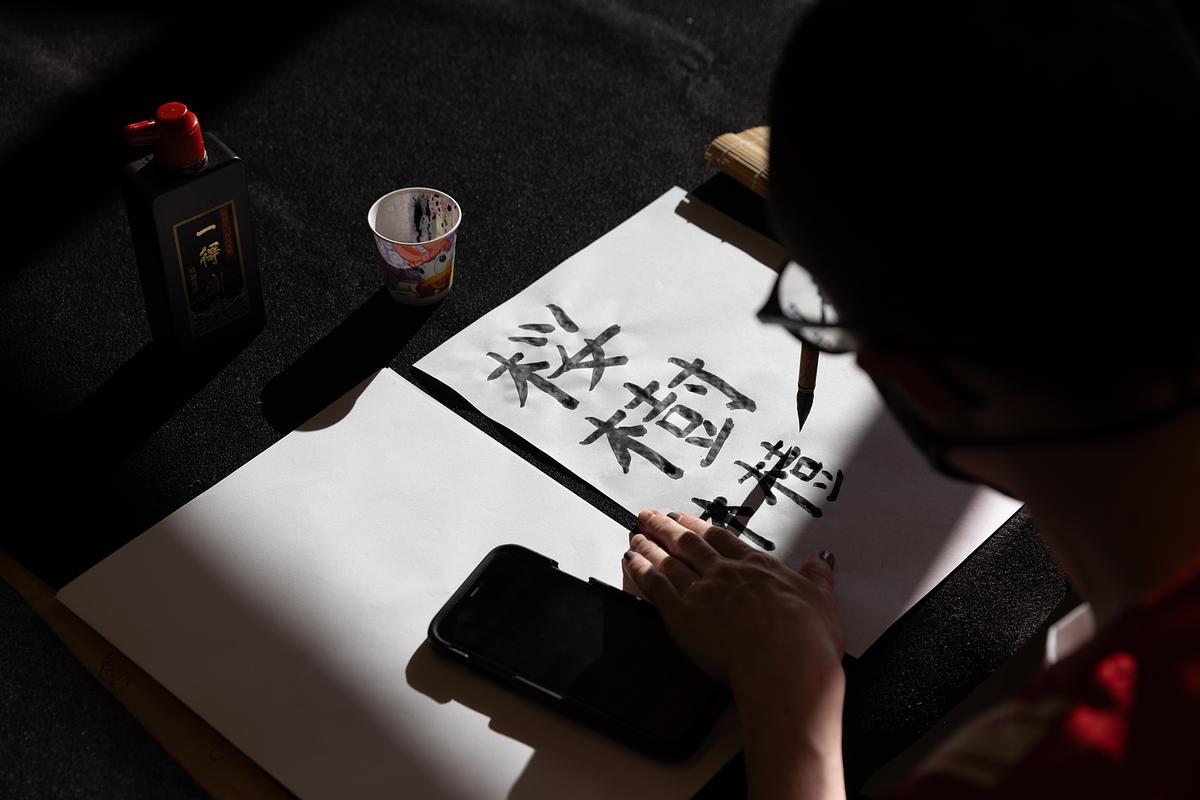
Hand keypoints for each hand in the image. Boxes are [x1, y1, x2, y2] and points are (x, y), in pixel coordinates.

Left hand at [622, 508, 843, 692]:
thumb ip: (817, 578)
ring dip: (649, 545)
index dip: (701, 527)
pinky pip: (654, 586)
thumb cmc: (804, 638)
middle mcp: (725, 573)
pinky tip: (631, 562)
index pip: (722, 540)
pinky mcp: (681, 614)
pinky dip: (640, 571)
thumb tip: (822, 560)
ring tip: (636, 535)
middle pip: (689, 543)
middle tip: (651, 516)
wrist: (783, 660)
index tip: (687, 519)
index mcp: (756, 568)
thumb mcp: (822, 600)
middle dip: (666, 527)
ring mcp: (701, 590)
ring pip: (668, 561)